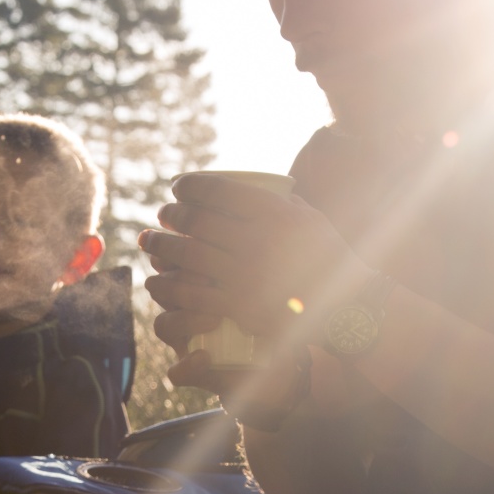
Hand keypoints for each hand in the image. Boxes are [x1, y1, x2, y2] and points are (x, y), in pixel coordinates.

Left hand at [140, 172, 371, 349]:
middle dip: (171, 215)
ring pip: (188, 256)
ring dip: (161, 247)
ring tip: (149, 242)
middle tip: (162, 215)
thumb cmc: (329, 258)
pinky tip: (156, 282)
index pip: (218, 191)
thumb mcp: (310, 218)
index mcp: (273, 212)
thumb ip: (280, 201)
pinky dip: (168, 286)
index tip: (178, 188)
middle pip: (197, 221)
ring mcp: (245, 274)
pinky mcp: (238, 306)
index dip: (190, 186)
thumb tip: (252, 188)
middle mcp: (256, 240)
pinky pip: (192, 294)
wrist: (344, 308)